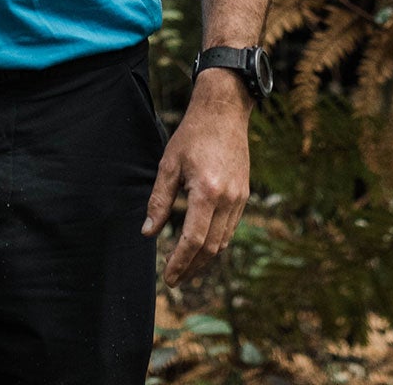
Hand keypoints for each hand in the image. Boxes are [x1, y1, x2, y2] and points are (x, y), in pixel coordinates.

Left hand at [142, 71, 251, 284]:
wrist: (224, 112)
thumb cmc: (193, 135)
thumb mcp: (169, 165)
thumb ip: (159, 201)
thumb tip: (148, 232)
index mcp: (207, 192)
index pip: (194, 240)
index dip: (180, 263)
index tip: (169, 277)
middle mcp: (228, 199)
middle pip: (211, 247)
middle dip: (192, 268)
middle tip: (175, 280)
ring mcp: (240, 198)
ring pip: (223, 241)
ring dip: (204, 260)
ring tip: (187, 269)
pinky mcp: (244, 194)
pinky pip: (230, 228)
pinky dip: (216, 243)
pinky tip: (202, 247)